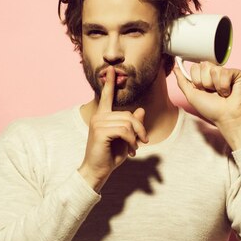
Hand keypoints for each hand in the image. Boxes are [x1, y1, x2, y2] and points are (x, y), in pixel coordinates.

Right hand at [78, 66, 148, 191]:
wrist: (97, 171)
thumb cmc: (110, 156)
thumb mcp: (126, 139)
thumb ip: (132, 125)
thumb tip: (141, 110)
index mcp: (103, 116)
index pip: (106, 96)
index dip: (110, 83)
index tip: (112, 70)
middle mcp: (99, 116)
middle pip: (129, 115)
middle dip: (140, 129)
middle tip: (143, 142)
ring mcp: (98, 122)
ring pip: (128, 123)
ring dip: (136, 137)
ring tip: (135, 149)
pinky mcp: (100, 131)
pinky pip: (124, 130)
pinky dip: (132, 141)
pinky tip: (131, 151)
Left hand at [173, 61, 240, 149]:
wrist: (226, 117)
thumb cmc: (211, 109)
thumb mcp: (191, 95)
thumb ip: (182, 81)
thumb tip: (175, 68)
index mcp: (204, 76)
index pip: (195, 67)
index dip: (196, 80)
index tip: (202, 91)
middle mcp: (214, 72)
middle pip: (203, 65)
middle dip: (205, 82)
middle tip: (212, 92)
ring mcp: (226, 72)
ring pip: (214, 69)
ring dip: (215, 86)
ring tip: (221, 93)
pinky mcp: (237, 74)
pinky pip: (225, 72)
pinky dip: (224, 86)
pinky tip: (228, 92)